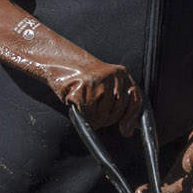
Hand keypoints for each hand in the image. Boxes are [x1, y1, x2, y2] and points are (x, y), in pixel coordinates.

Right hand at [0, 0, 139, 132]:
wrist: (57, 59)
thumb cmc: (79, 76)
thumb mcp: (104, 85)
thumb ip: (119, 104)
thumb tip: (130, 131)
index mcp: (121, 74)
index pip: (135, 99)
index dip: (131, 117)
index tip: (127, 132)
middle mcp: (114, 76)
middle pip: (117, 113)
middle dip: (105, 119)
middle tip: (92, 112)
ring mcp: (100, 82)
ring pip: (103, 116)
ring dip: (92, 118)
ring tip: (83, 105)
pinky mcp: (85, 90)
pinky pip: (88, 115)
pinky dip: (81, 114)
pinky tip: (75, 102)